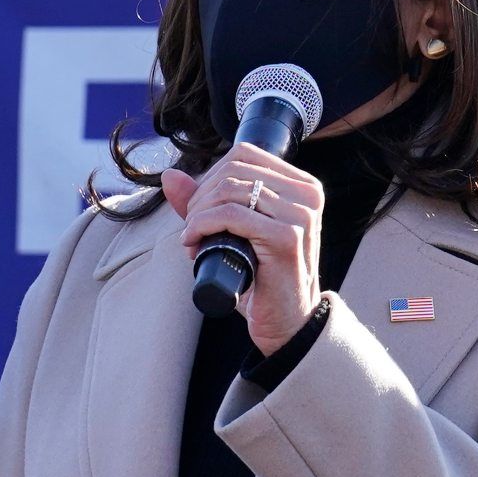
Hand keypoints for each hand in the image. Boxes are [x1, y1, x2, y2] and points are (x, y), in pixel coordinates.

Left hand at [161, 143, 324, 353]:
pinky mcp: (287, 237)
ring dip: (198, 213)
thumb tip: (170, 176)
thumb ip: (205, 202)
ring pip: (230, 190)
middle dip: (200, 196)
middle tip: (191, 227)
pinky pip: (231, 215)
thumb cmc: (263, 278)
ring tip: (193, 238)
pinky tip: (194, 243)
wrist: (287, 322)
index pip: (244, 154)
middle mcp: (307, 194)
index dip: (210, 176)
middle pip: (234, 169)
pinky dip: (203, 225)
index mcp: (301, 186)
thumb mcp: (235, 232)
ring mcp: (300, 215)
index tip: (198, 208)